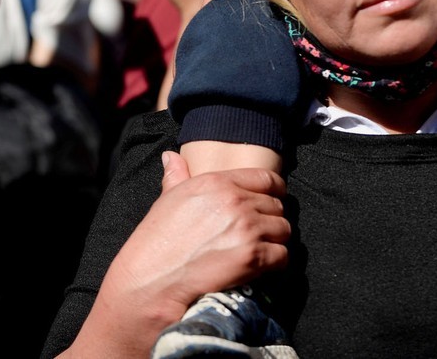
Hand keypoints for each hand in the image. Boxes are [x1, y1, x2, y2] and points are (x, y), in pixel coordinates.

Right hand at [66, 152, 288, 356]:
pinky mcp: (254, 257)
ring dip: (274, 242)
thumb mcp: (167, 200)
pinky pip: (283, 256)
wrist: (152, 280)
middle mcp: (235, 200)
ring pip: (284, 230)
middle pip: (277, 206)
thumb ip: (177, 175)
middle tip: (257, 235)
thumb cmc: (157, 241)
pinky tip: (258, 268)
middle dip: (270, 220)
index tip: (269, 203)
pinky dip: (275, 263)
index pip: (267, 178)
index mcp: (217, 182)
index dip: (273, 191)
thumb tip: (171, 156)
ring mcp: (247, 228)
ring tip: (258, 252)